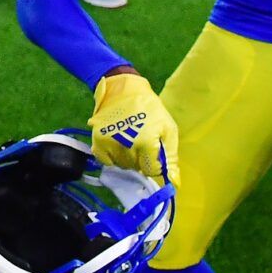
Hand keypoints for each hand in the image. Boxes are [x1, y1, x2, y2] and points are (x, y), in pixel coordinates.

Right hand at [89, 72, 179, 187]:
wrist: (123, 89)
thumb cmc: (150, 108)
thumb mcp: (167, 128)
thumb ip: (171, 157)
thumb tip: (174, 183)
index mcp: (146, 143)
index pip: (152, 172)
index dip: (154, 165)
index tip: (154, 154)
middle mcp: (127, 146)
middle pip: (137, 169)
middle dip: (141, 161)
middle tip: (142, 143)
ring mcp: (110, 144)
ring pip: (122, 166)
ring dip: (128, 159)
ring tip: (130, 140)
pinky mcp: (97, 141)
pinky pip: (106, 161)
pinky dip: (113, 157)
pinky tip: (117, 144)